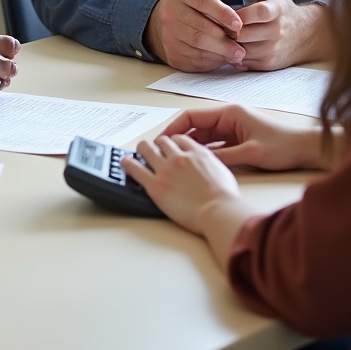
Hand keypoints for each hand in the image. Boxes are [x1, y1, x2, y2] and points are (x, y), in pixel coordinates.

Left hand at [122, 133, 241, 234]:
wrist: (218, 211)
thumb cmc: (225, 198)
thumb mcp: (223, 171)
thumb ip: (209, 163)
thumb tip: (205, 166)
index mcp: (197, 152)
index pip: (179, 139)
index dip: (173, 142)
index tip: (170, 147)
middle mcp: (179, 157)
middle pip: (161, 141)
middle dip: (157, 145)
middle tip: (155, 151)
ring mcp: (165, 169)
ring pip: (146, 148)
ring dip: (142, 150)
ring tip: (139, 154)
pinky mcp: (155, 185)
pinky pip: (135, 168)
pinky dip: (128, 163)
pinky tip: (125, 162)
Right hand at [143, 0, 244, 70]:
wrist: (165, 24)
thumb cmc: (191, 4)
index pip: (202, 0)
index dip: (222, 12)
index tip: (239, 23)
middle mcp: (169, 12)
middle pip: (201, 27)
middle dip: (225, 37)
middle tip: (242, 42)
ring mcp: (168, 34)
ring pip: (199, 45)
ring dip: (221, 51)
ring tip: (238, 52)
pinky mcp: (172, 53)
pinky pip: (195, 59)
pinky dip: (212, 60)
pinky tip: (223, 57)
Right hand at [159, 104, 330, 171]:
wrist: (307, 149)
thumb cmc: (284, 146)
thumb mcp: (252, 153)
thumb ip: (225, 157)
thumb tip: (200, 161)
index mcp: (229, 113)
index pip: (193, 116)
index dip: (174, 128)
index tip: (162, 141)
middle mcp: (228, 118)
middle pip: (196, 127)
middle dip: (179, 139)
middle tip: (163, 153)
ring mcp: (233, 129)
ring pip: (204, 137)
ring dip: (191, 147)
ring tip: (175, 160)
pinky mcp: (238, 140)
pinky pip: (215, 145)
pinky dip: (205, 153)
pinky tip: (196, 164)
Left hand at [220, 0, 330, 69]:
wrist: (303, 33)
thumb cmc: (277, 4)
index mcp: (278, 9)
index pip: (259, 12)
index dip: (238, 13)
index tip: (223, 10)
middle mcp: (278, 31)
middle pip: (244, 34)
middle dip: (225, 28)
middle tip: (214, 22)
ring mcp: (273, 49)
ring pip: (240, 49)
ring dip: (226, 42)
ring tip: (219, 32)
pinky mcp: (268, 63)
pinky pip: (242, 61)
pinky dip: (230, 54)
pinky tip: (227, 44)